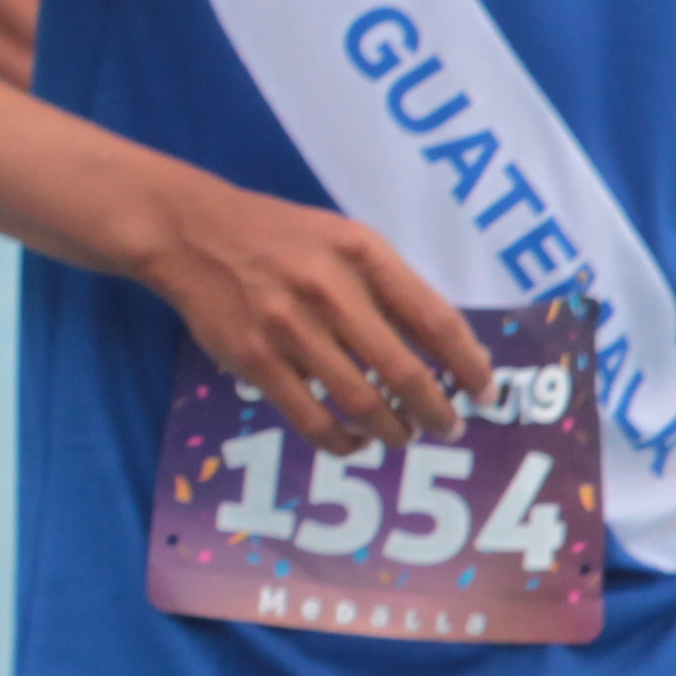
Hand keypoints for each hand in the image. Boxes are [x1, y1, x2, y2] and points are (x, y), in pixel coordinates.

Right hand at [133, 177, 491, 456]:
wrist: (191, 232)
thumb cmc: (280, 236)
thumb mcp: (345, 240)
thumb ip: (391, 285)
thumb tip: (445, 348)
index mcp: (362, 256)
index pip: (435, 321)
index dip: (469, 364)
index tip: (485, 392)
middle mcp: (329, 291)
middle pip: (403, 372)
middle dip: (436, 412)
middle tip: (448, 428)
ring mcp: (288, 329)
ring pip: (360, 403)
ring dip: (393, 431)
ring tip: (402, 436)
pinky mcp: (254, 359)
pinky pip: (310, 418)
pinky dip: (341, 442)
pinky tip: (354, 443)